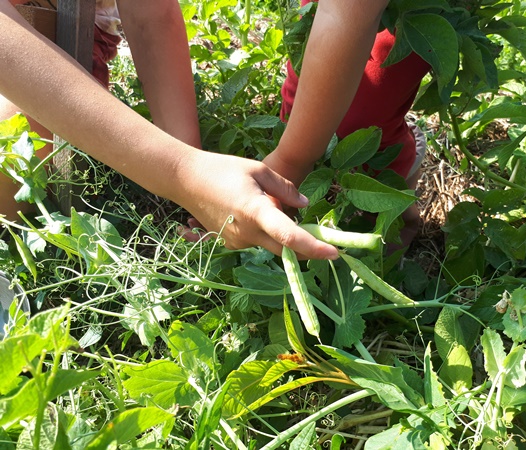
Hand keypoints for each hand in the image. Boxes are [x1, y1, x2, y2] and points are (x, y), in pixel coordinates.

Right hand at [173, 150, 338, 259]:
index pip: (289, 236)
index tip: (334, 253)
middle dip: (308, 251)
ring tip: (285, 214)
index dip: (314, 247)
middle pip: (285, 251)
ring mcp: (237, 241)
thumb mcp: (258, 170)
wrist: (184, 180)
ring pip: (271, 245)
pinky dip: (267, 233)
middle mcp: (247, 233)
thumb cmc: (222, 169)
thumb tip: (304, 205)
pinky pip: (257, 241)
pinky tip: (260, 212)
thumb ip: (284, 189)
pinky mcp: (230, 243)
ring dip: (285, 238)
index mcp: (256, 212)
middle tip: (327, 244)